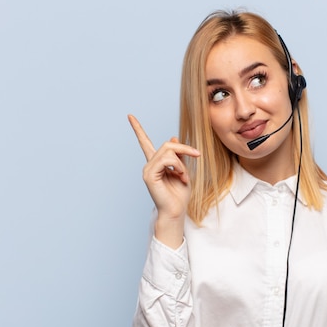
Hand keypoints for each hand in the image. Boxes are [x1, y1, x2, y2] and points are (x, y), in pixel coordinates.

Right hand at [128, 114, 199, 247]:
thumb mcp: (183, 170)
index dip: (138, 129)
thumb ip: (178, 155)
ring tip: (184, 176)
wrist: (176, 211)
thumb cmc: (179, 194)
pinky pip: (167, 161)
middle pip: (167, 144)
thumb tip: (174, 138)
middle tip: (197, 155)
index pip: (145, 142)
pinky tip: (181, 177)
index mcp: (156, 163)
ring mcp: (148, 169)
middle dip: (185, 149)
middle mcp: (149, 165)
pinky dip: (178, 167)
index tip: (130, 116)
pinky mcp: (150, 175)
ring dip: (182, 163)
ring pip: (168, 152)